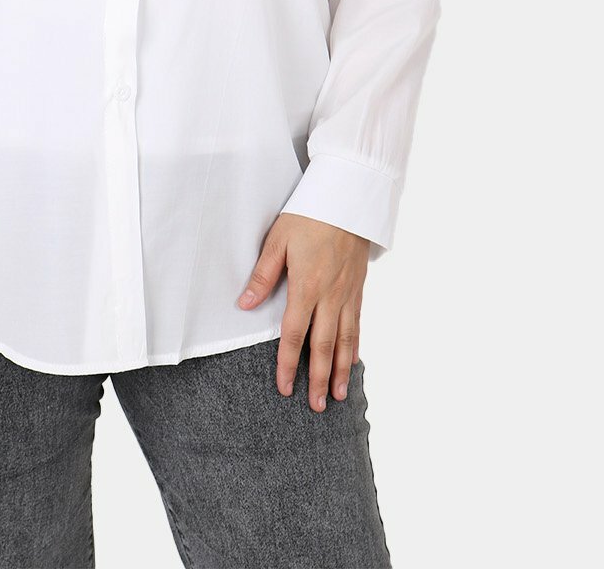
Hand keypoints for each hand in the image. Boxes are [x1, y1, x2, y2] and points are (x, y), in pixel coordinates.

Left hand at [237, 212, 369, 408]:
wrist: (348, 196)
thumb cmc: (309, 214)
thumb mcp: (278, 239)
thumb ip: (263, 275)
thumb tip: (245, 304)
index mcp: (307, 287)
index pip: (295, 335)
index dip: (288, 364)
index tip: (284, 388)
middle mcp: (330, 296)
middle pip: (324, 346)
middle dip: (318, 379)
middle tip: (316, 407)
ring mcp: (348, 293)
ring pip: (345, 340)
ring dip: (341, 371)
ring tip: (338, 396)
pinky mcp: (358, 287)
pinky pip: (357, 323)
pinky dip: (355, 346)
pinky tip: (353, 361)